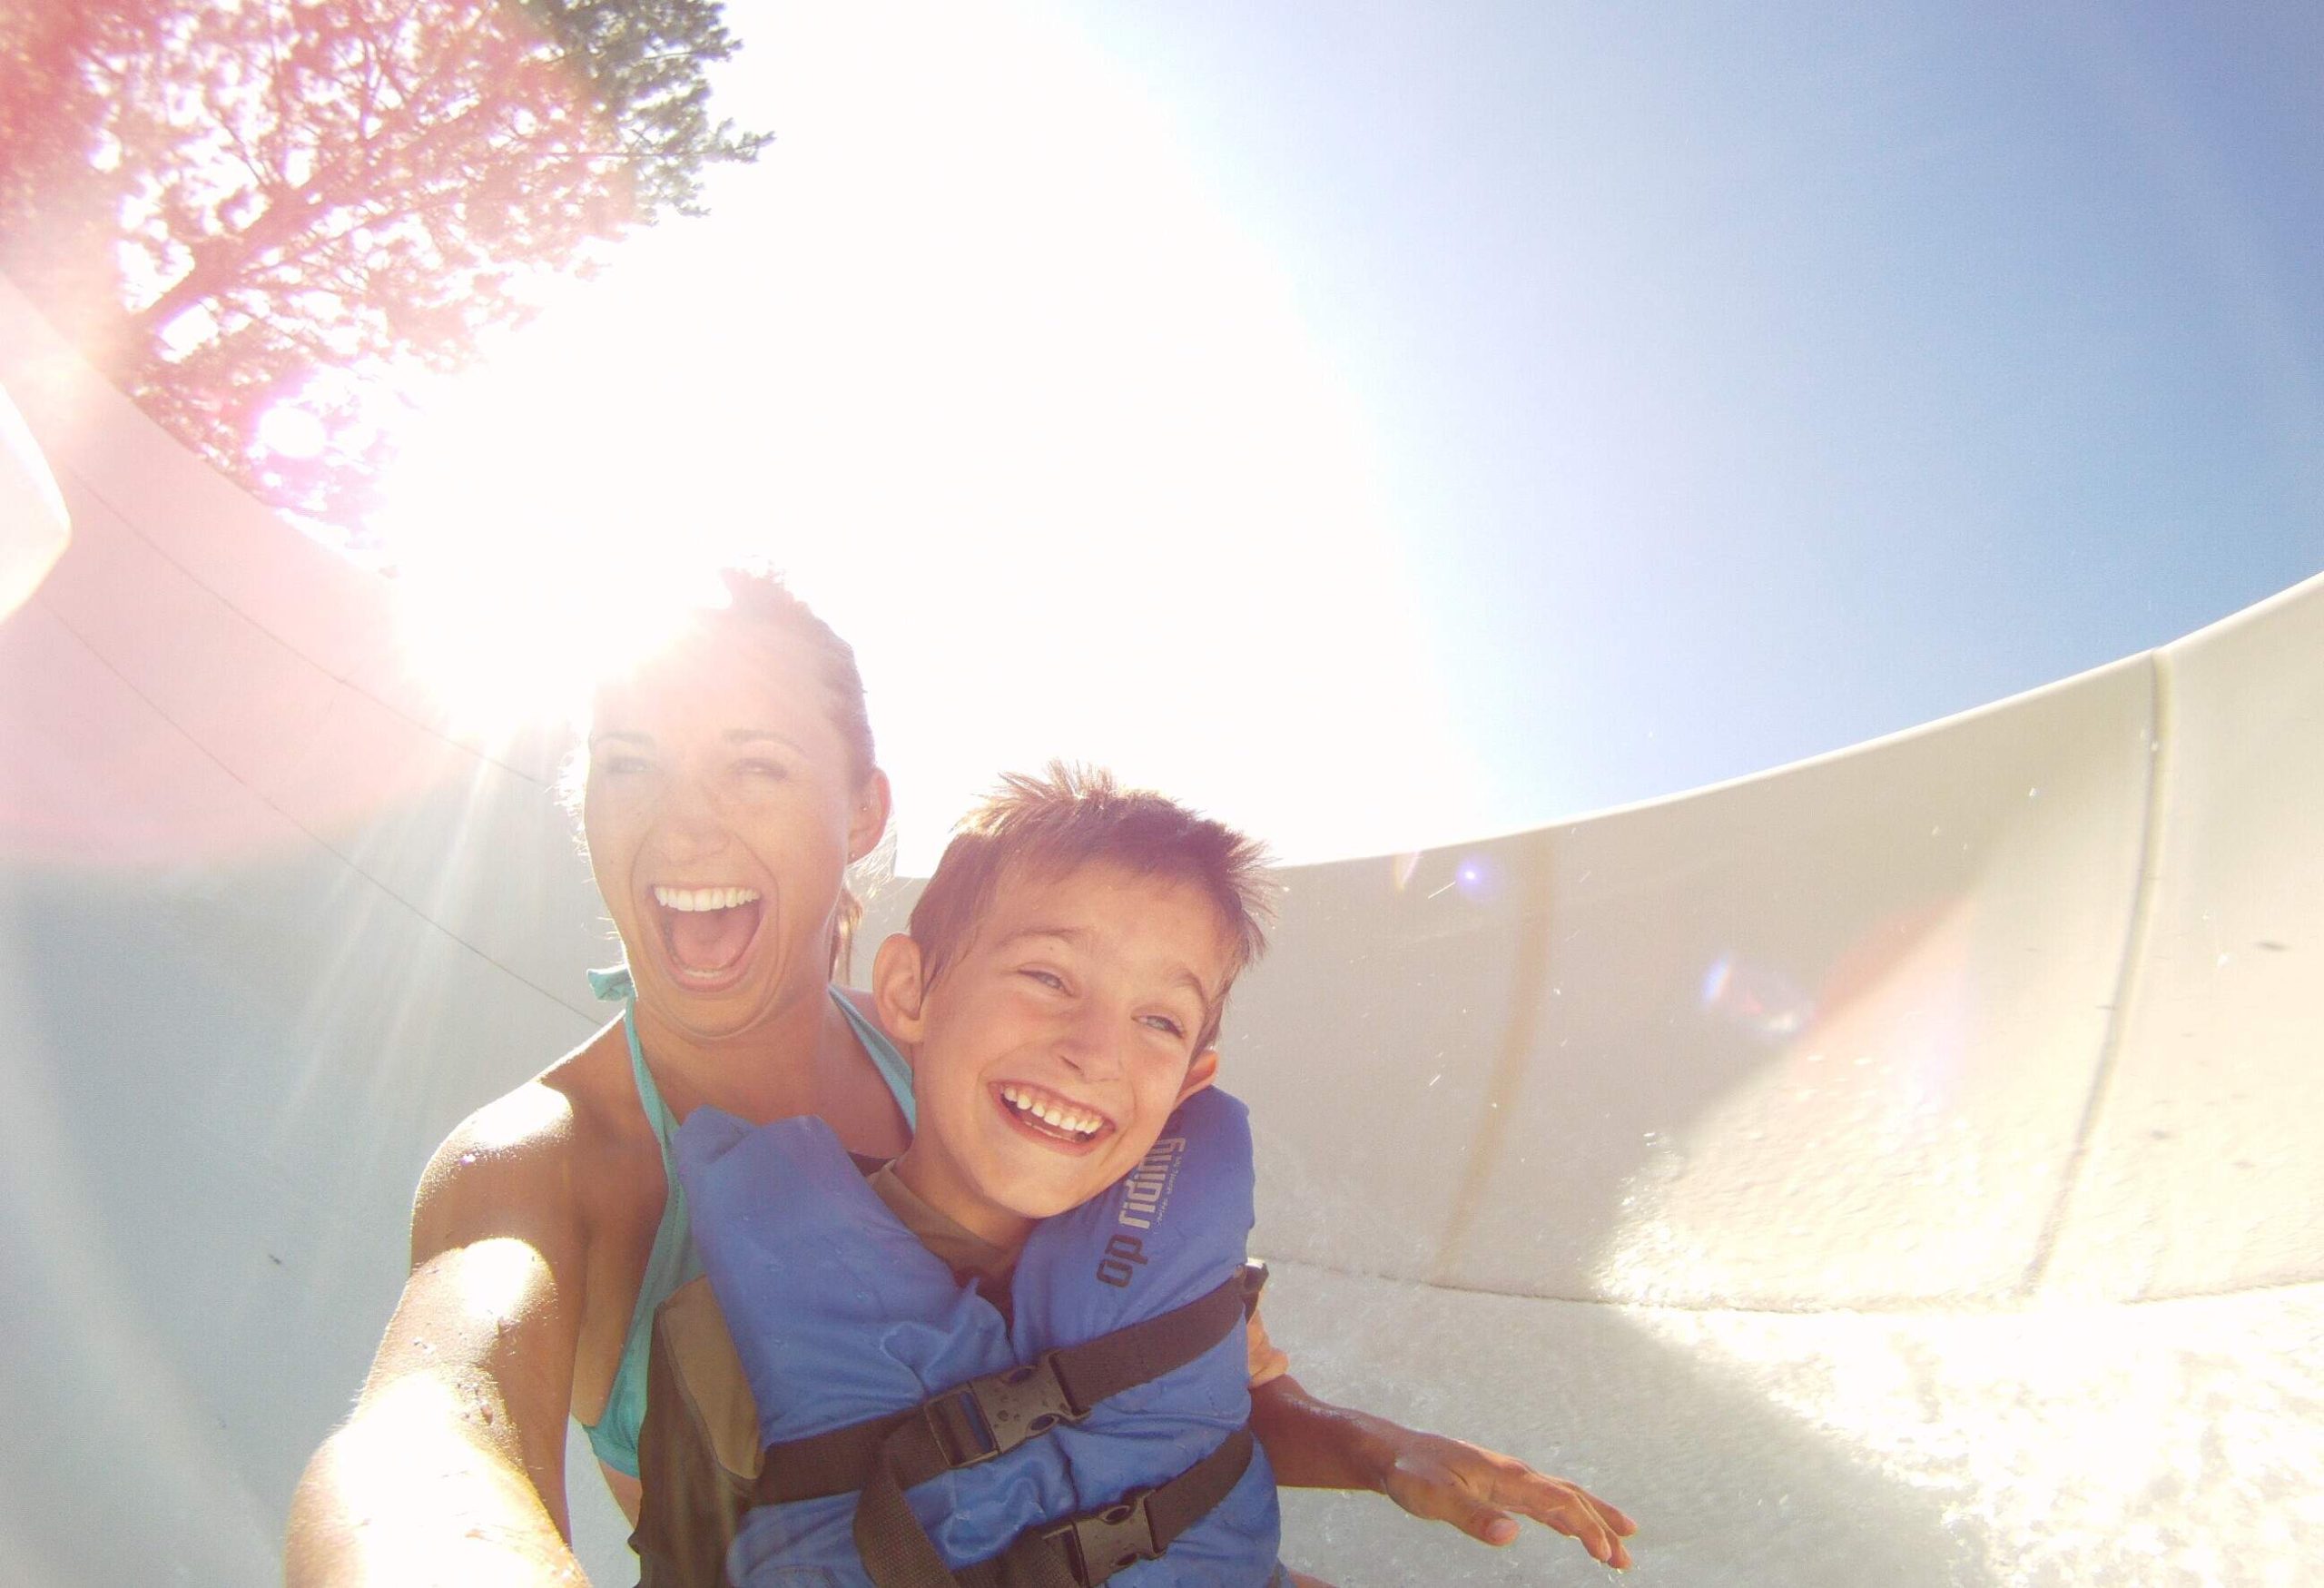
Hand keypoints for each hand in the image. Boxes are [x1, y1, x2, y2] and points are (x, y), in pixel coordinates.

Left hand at [1378, 1429, 1635, 1568]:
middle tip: (1627, 1560)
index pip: (1560, 1501)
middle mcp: (1515, 1475)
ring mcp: (1508, 1479)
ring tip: (1618, 1546)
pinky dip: (1566, 1515)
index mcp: (1507, 1477)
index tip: (1608, 1555)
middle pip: (1571, 1497)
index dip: (1587, 1527)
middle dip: (1602, 1526)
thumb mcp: (1435, 1499)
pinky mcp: (1498, 1486)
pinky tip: (1570, 1528)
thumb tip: (1511, 1535)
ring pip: (1561, 1497)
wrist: (1392, 1452)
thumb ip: (1472, 1517)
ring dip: (1590, 1520)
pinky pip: (1543, 1500)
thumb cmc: (1410, 1474)